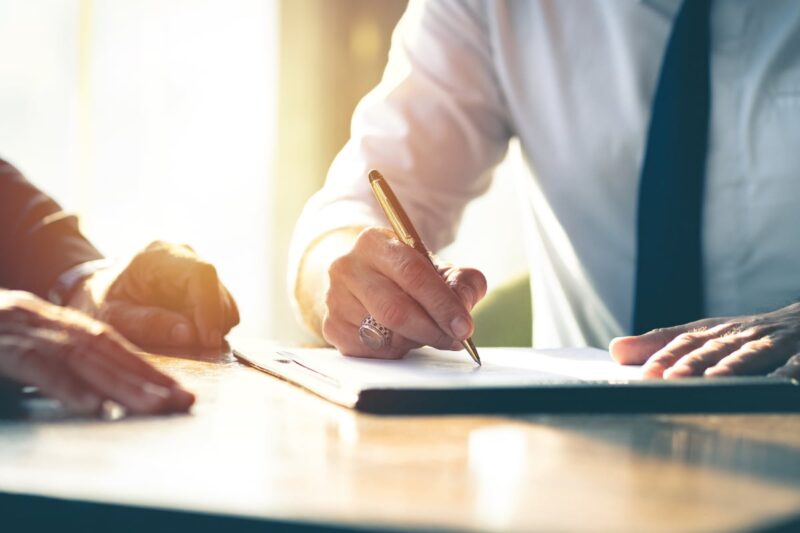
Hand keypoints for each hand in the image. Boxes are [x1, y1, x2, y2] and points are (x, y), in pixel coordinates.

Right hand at [0, 290, 193, 414]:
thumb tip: (95, 390)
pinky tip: (97, 406)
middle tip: (185, 401)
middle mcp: (45, 321)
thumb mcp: (19, 341)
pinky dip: (70, 387)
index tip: (179, 390)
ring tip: (156, 406)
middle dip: (149, 379)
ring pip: (82, 358)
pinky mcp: (2, 348)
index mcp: (54, 321)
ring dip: (123, 384)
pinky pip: (38, 366)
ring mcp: (24, 332)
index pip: (109, 345)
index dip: (146, 368)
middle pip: (105, 351)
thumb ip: (54, 360)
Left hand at [71, 241, 238, 348]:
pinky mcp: (203, 284)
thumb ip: (146, 324)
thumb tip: (190, 335)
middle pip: (217, 288)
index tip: (209, 341)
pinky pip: (222, 307)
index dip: (210, 307)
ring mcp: (196, 268)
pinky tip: (189, 334)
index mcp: (157, 256)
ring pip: (224, 300)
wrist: (95, 291)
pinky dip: (213, 325)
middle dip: (212, 323)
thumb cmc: (97, 303)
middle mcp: (183, 255)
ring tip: (187, 343)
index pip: (201, 274)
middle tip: (197, 351)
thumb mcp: (110, 317)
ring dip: (214, 326)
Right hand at [321, 227, 486, 357]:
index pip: (412, 274)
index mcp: (374, 242)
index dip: (442, 303)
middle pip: (395, 309)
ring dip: (414, 340)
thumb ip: (461, 281)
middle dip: (432, 330)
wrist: (362, 277)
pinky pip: (371, 351)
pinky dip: (394, 350)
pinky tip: (400, 337)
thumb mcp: (436, 268)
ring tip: (426, 332)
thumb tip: (464, 305)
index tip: (464, 327)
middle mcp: (347, 267)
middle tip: (455, 340)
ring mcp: (335, 298)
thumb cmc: (404, 274)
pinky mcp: (331, 326)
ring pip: (383, 334)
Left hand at [609, 303, 799, 378]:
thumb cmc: (749, 333)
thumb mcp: (707, 335)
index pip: (684, 343)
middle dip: (690, 364)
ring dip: (731, 367)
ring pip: (751, 354)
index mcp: (716, 331)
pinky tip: (778, 383)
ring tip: (712, 382)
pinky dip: (787, 374)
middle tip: (668, 381)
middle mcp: (742, 334)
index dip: (663, 357)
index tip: (643, 376)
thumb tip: (614, 349)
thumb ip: (663, 344)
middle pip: (713, 349)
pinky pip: (796, 364)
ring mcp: (774, 343)